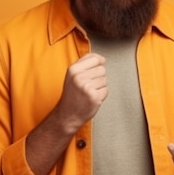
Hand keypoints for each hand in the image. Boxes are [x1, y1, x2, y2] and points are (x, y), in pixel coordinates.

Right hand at [26, 53, 106, 174]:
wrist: (67, 115)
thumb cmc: (72, 95)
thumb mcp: (72, 76)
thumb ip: (84, 65)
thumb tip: (102, 59)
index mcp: (73, 69)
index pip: (94, 58)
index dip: (98, 63)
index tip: (95, 69)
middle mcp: (79, 77)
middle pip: (102, 69)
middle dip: (98, 77)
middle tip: (88, 86)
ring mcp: (87, 87)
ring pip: (105, 80)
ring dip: (100, 87)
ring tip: (89, 92)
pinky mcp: (94, 97)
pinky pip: (106, 90)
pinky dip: (101, 95)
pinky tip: (91, 99)